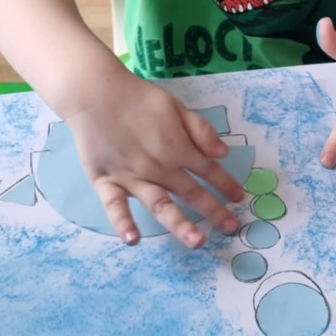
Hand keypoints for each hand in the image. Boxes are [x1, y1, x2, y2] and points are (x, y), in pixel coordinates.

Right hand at [65, 69, 244, 247]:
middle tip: (232, 228)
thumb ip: (200, 130)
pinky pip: (115, 206)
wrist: (95, 93)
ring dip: (180, 225)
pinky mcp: (106, 182)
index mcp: (178, 148)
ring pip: (160, 205)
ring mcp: (132, 177)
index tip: (239, 198)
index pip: (209, 170)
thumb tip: (223, 152)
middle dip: (214, 211)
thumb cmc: (137, 98)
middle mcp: (159, 167)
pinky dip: (123, 223)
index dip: (226, 184)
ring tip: (197, 242)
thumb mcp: (176, 106)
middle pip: (191, 193)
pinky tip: (133, 239)